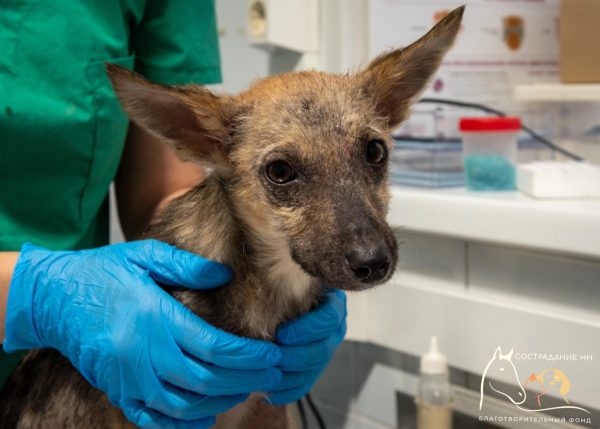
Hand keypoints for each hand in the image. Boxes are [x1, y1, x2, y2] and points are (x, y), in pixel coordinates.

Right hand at [4, 240, 281, 428]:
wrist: (53, 296)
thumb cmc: (102, 272)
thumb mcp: (144, 255)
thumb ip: (186, 266)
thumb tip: (224, 275)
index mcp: (154, 318)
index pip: (214, 347)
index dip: (249, 356)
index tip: (273, 355)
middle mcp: (142, 353)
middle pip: (206, 380)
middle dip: (246, 380)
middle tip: (272, 376)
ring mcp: (127, 377)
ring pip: (182, 405)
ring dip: (220, 402)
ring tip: (246, 389)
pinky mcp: (115, 389)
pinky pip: (150, 418)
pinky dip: (180, 424)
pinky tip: (204, 418)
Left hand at [269, 289, 346, 403]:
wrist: (271, 308)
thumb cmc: (274, 289)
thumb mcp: (280, 281)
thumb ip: (280, 284)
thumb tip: (259, 283)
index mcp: (331, 304)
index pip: (329, 319)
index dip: (307, 329)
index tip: (282, 334)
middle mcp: (334, 328)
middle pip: (323, 349)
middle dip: (295, 357)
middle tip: (272, 357)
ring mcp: (326, 349)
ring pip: (314, 369)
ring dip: (290, 376)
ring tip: (267, 375)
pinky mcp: (314, 368)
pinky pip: (306, 384)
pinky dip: (288, 390)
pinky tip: (270, 392)